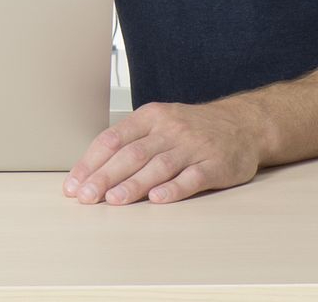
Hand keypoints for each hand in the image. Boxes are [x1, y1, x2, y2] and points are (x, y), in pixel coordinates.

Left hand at [64, 99, 264, 204]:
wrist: (243, 124)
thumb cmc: (192, 128)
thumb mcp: (158, 123)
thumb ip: (129, 142)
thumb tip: (91, 170)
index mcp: (150, 117)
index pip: (113, 138)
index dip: (91, 162)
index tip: (74, 183)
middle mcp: (169, 129)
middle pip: (132, 154)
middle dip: (105, 177)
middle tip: (86, 196)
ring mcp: (193, 146)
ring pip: (158, 166)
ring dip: (134, 184)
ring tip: (114, 200)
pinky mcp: (216, 164)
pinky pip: (193, 177)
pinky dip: (174, 188)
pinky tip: (158, 199)